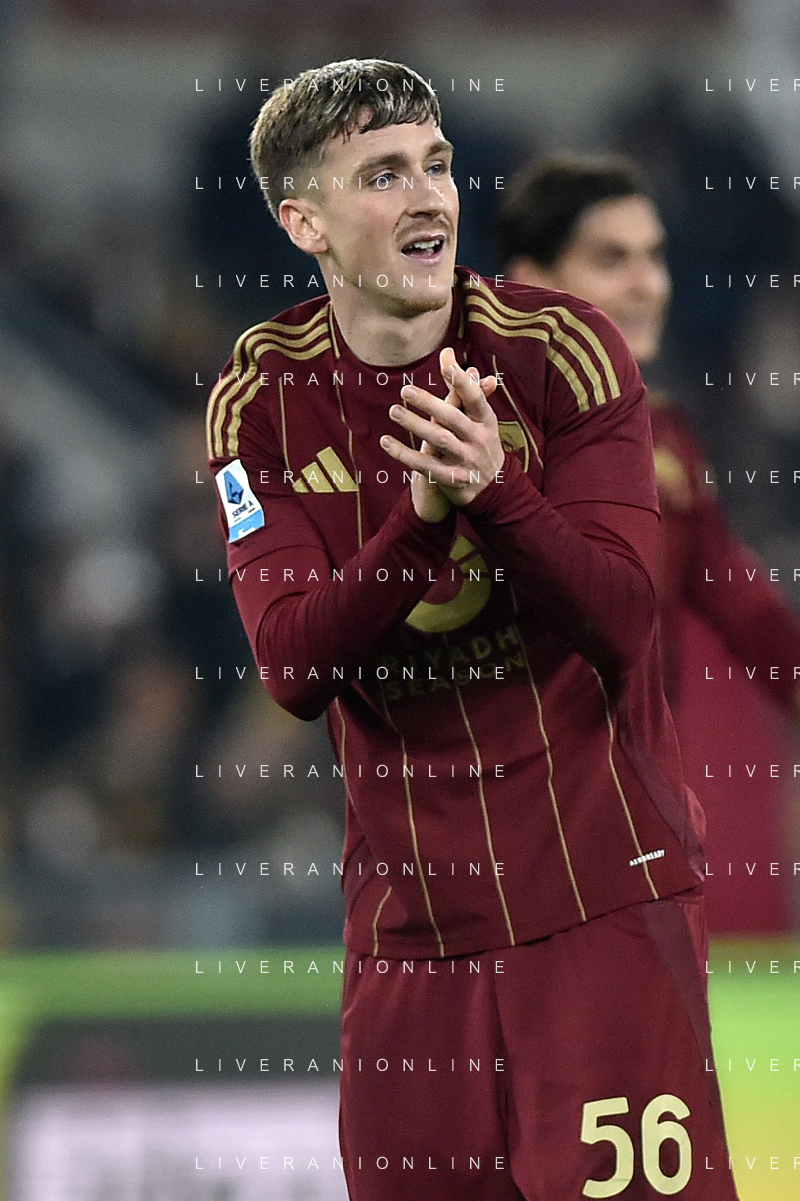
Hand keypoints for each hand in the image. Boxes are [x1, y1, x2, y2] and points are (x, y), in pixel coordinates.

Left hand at [381, 348, 501, 512]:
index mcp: (486, 421)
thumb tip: (448, 353)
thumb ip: (462, 387)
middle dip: (429, 403)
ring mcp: (467, 460)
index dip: (462, 382)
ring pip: (439, 440)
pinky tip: (387, 442)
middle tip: (404, 390)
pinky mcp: (453, 480)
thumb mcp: (480, 418)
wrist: (495, 489)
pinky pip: (426, 466)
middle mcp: (478, 439)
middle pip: (452, 419)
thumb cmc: (480, 442)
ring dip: (415, 425)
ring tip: (393, 411)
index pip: (475, 398)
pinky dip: (405, 454)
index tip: (446, 364)